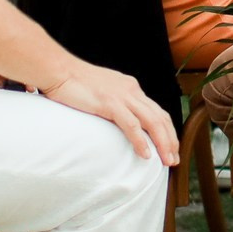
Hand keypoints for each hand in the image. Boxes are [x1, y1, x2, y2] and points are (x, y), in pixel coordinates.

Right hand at [38, 61, 179, 164]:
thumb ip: (113, 102)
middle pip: (160, 117)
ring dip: (162, 143)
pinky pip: (131, 125)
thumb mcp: (102, 90)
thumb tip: (117, 118)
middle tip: (174, 160)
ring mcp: (122, 96)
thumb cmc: (74, 82)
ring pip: (152, 122)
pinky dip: (140, 141)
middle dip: (170, 140)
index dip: (167, 130)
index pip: (157, 111)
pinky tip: (145, 155)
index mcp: (131, 87)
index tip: (171, 147)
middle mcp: (132, 90)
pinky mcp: (109, 103)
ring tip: (167, 161)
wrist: (58, 70)